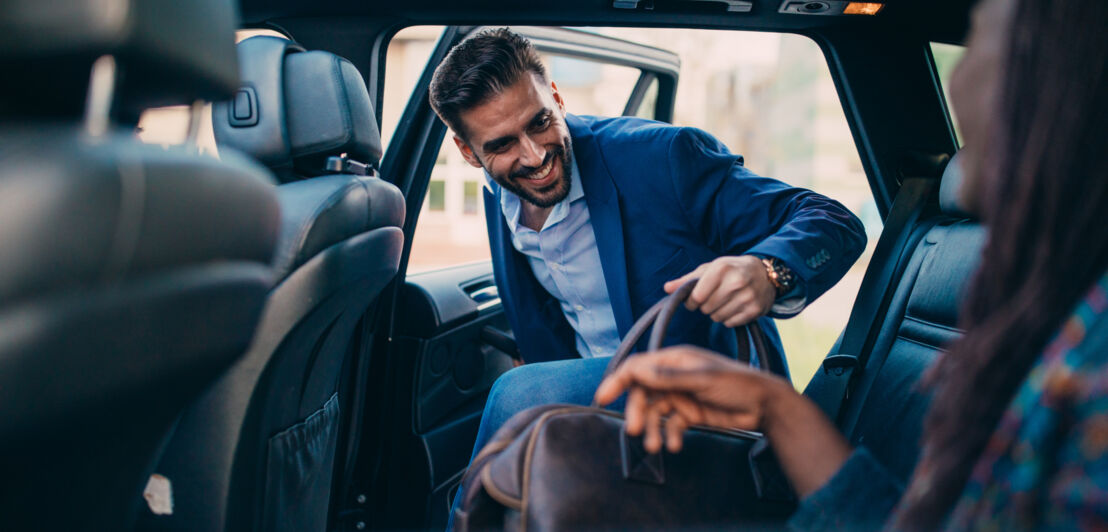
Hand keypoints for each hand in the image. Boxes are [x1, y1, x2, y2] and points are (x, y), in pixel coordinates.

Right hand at [594, 345, 852, 495]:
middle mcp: (673, 376)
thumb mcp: (703, 378)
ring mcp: (681, 395)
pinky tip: (675, 445)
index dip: (618, 381)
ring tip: (654, 446)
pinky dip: (669, 435)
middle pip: (642, 393)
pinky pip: (670, 425)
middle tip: (634, 430)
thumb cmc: (738, 383)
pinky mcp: (690, 413)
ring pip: (654, 412)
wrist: (766, 405)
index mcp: (674, 361)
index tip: (603, 398)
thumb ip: (669, 377)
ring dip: (651, 429)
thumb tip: (638, 372)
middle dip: (637, 412)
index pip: (637, 367)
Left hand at [663, 255, 775, 326]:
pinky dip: (728, 318)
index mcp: (721, 268)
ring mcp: (747, 297)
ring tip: (724, 301)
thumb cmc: (731, 270)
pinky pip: (730, 323)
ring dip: (716, 313)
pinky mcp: (755, 310)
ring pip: (717, 318)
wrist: (765, 274)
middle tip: (713, 298)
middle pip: (706, 308)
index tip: (694, 299)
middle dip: (704, 306)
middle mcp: (736, 282)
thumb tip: (666, 288)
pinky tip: (734, 307)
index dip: (692, 301)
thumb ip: (687, 280)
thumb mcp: (710, 269)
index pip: (697, 296)